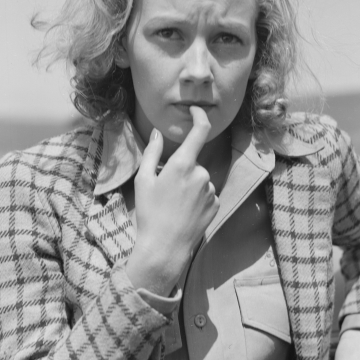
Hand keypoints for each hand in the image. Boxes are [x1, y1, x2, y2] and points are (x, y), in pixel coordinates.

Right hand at [125, 106, 219, 295]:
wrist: (165, 248)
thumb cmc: (150, 213)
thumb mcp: (144, 181)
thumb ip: (153, 153)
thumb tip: (159, 133)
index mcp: (183, 165)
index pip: (199, 131)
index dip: (200, 116)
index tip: (196, 110)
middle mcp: (201, 174)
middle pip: (193, 162)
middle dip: (181, 170)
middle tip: (164, 190)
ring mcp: (211, 190)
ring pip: (199, 179)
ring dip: (189, 186)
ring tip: (173, 206)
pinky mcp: (216, 205)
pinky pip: (206, 194)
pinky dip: (197, 199)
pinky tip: (184, 213)